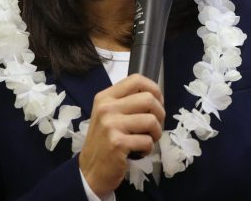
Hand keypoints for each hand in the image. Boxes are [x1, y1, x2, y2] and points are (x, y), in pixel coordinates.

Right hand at [79, 74, 164, 195]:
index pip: (136, 79)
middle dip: (160, 113)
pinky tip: (139, 152)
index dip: (154, 89)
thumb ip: (127, 102)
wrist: (89, 171)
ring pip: (151, 120)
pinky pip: (147, 141)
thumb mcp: (109, 115)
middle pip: (148, 99)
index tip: (157, 102)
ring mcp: (110, 125)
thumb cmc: (105, 141)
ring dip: (156, 133)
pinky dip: (148, 148)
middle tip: (154, 126)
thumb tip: (156, 96)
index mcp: (105, 97)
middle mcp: (106, 108)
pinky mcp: (117, 143)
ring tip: (147, 140)